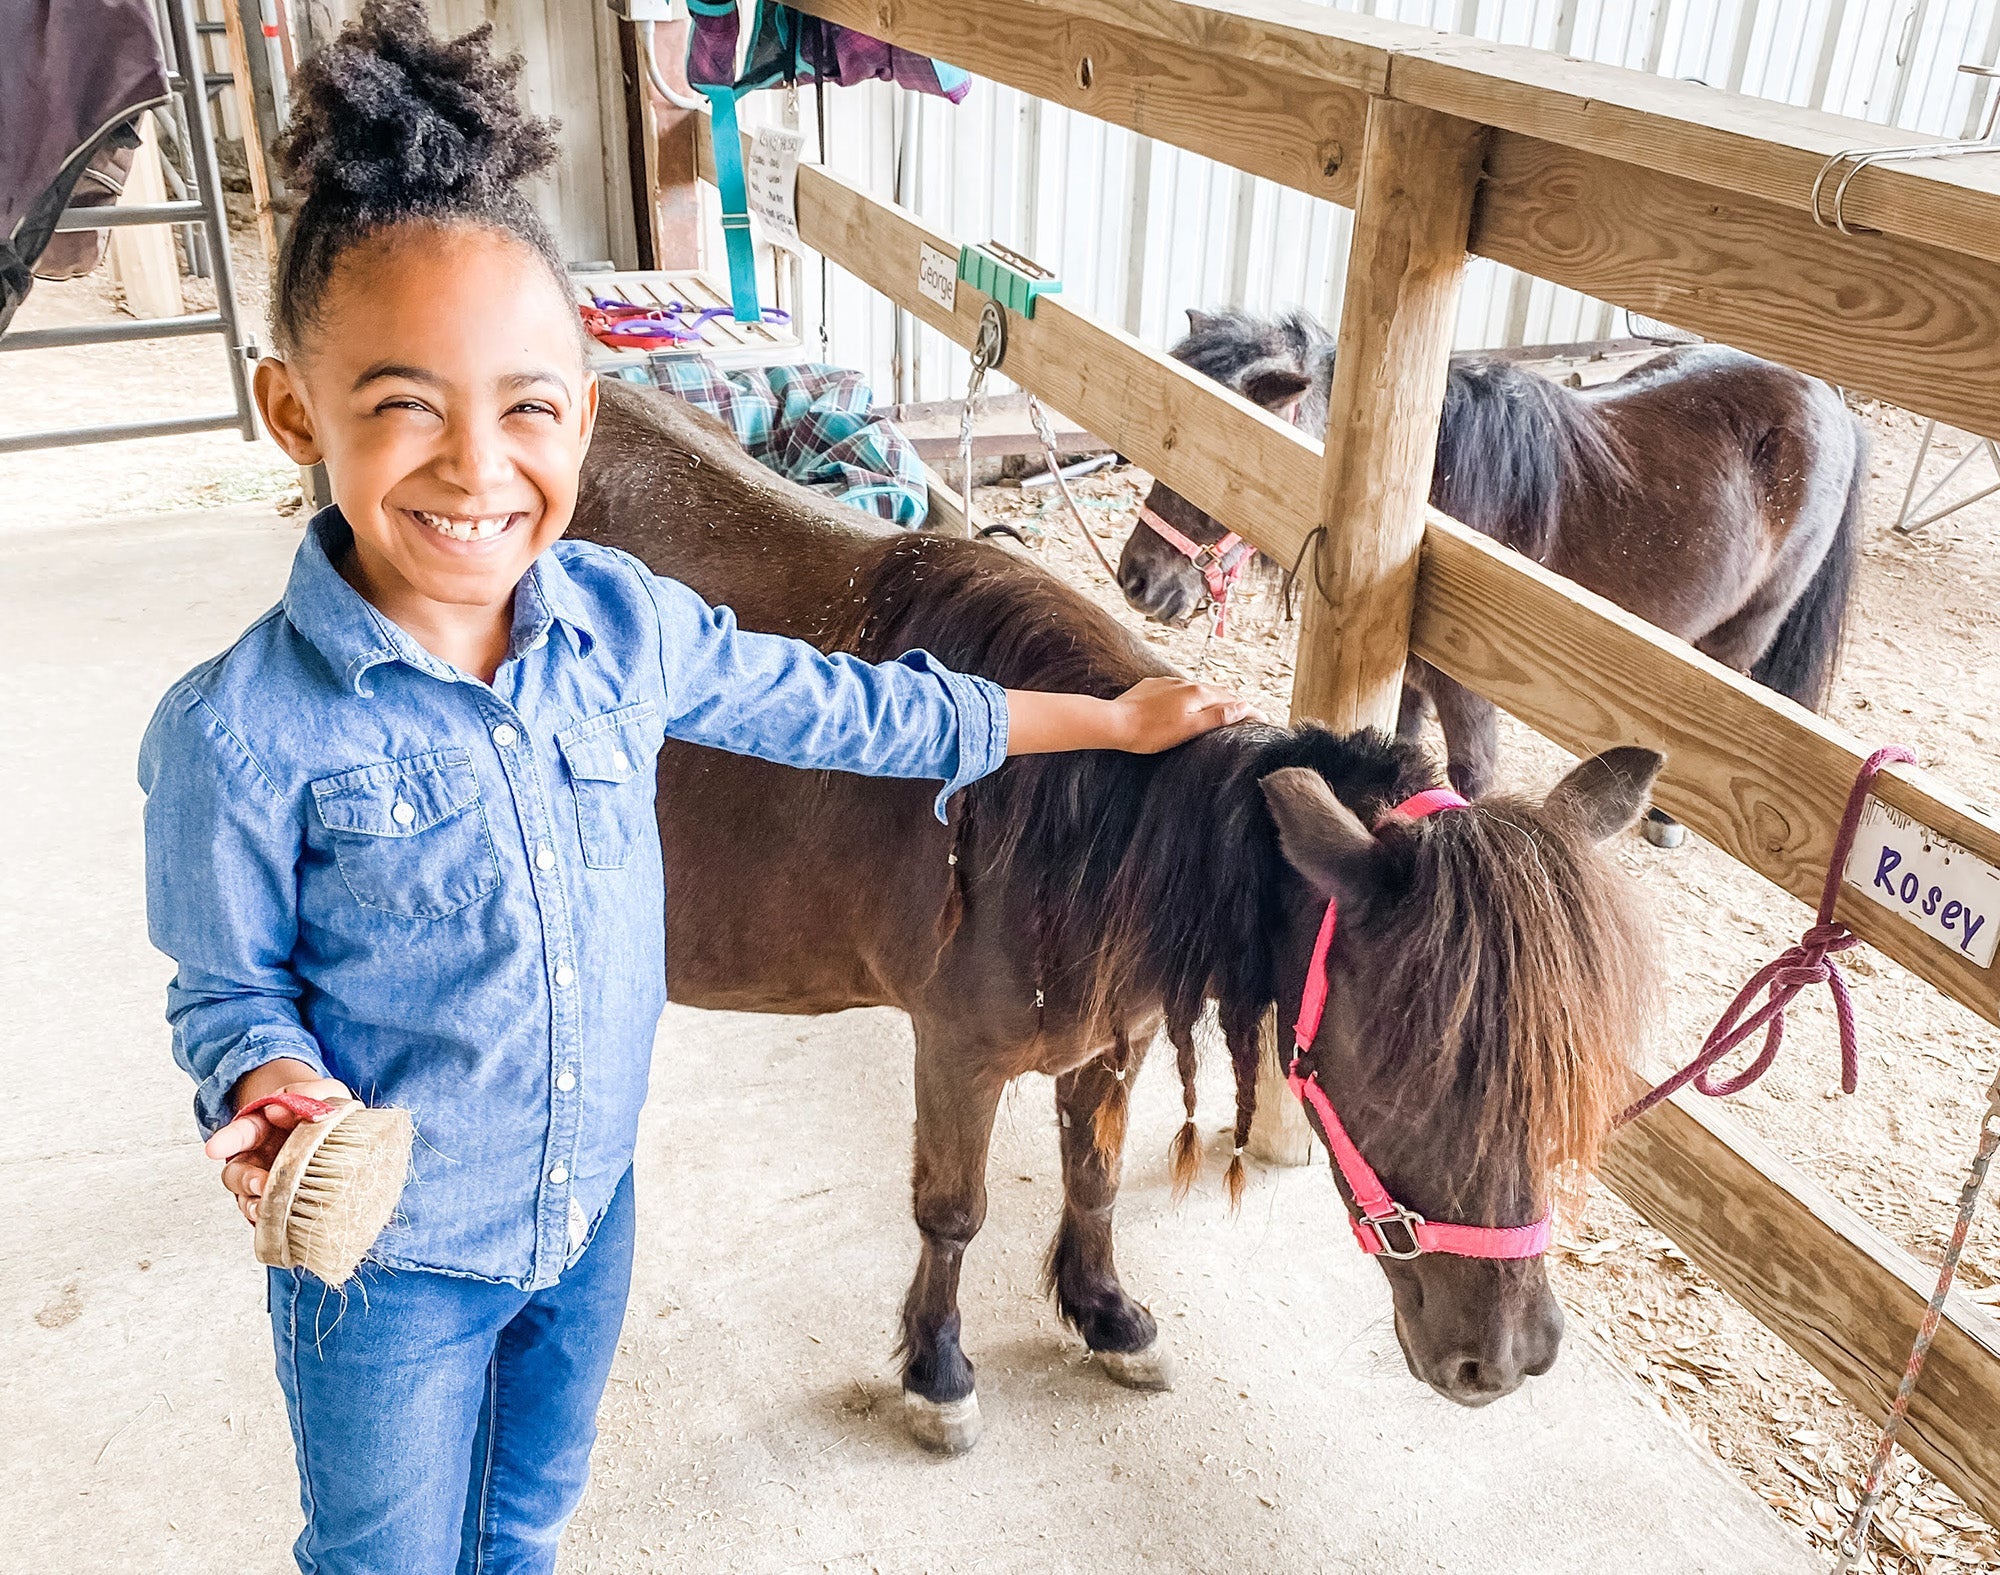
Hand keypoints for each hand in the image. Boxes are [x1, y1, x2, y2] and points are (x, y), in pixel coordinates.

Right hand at [205, 1059, 352, 1225]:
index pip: (238, 1134)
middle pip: (235, 1175)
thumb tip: (279, 1111)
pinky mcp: (281, 1205)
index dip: (226, 1141)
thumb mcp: (322, 1094)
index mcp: (261, 1129)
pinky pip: (270, 1219)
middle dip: (245, 1180)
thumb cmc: (327, 1111)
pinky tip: (284, 1223)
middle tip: (262, 1182)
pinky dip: (274, 1222)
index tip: (213, 1148)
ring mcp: (266, 1184)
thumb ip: (304, 1096)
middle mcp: (257, 1159)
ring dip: (256, 1206)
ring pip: (248, 1201)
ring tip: (268, 1209)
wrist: (345, 1134)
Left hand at [1108, 676, 1259, 752]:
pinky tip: (1187, 705)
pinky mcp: (1152, 686)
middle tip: (1247, 714)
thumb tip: (1243, 706)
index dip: (1249, 710)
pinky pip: (1179, 689)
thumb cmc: (1150, 732)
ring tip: (1220, 709)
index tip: (1263, 719)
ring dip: (1212, 698)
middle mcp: (1185, 682)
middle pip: (1217, 691)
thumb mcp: (1189, 729)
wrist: (1114, 723)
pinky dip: (1191, 697)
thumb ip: (1217, 716)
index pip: (1232, 700)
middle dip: (1234, 702)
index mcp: (1197, 693)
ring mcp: (1167, 682)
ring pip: (1197, 689)